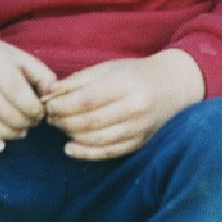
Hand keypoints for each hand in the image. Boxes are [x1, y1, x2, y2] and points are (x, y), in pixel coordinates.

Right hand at [0, 36, 57, 152]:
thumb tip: (56, 93)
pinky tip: (1, 145)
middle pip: (1, 110)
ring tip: (20, 132)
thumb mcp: (20, 58)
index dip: (31, 107)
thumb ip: (41, 74)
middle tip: (32, 123)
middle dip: (22, 122)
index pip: (15, 91)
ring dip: (8, 134)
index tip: (40, 113)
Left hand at [42, 49, 205, 160]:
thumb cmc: (136, 74)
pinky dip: (86, 153)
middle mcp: (134, 108)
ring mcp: (138, 129)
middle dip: (63, 120)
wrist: (172, 88)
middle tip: (50, 117)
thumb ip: (79, 80)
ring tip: (61, 126)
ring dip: (71, 135)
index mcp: (126, 85)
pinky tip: (71, 147)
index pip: (86, 100)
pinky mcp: (138, 143)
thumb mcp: (109, 68)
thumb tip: (49, 92)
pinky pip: (107, 153)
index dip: (62, 105)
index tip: (48, 104)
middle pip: (88, 121)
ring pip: (95, 139)